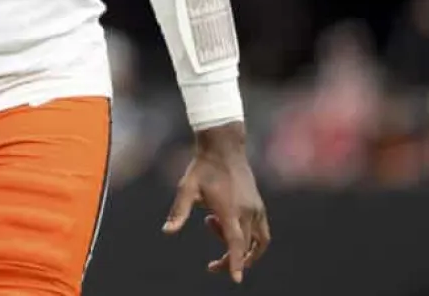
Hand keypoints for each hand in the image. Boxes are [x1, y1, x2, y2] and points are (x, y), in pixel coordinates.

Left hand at [163, 122, 269, 282]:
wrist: (224, 147)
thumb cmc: (202, 167)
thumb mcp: (187, 188)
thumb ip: (178, 211)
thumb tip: (166, 231)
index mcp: (230, 209)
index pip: (235, 242)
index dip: (235, 262)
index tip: (236, 280)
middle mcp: (247, 211)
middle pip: (244, 248)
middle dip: (230, 261)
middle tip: (211, 265)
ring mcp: (257, 209)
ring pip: (258, 243)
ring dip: (242, 250)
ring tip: (214, 229)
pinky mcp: (259, 206)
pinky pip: (261, 233)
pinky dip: (250, 241)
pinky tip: (226, 225)